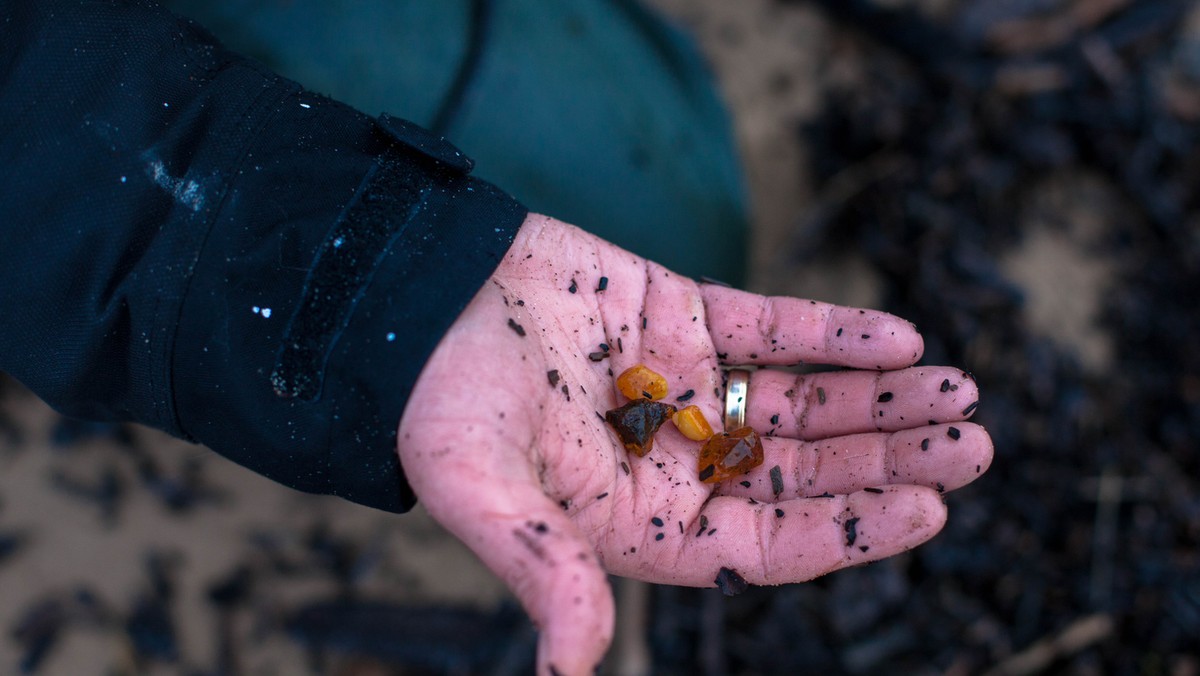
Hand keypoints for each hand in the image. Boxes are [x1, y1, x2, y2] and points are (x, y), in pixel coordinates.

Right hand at [397, 214, 991, 674]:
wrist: (407, 297)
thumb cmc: (435, 407)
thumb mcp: (483, 495)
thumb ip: (543, 571)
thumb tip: (568, 673)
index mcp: (641, 520)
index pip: (766, 541)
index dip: (849, 530)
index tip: (928, 511)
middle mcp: (677, 458)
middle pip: (804, 469)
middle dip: (889, 460)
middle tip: (975, 445)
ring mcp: (686, 381)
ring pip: (803, 399)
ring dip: (880, 398)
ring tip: (960, 391)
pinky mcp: (682, 310)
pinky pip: (774, 325)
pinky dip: (835, 333)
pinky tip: (899, 340)